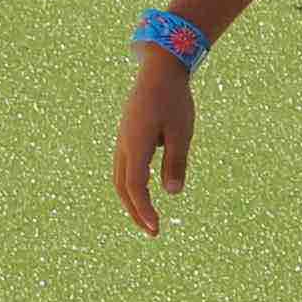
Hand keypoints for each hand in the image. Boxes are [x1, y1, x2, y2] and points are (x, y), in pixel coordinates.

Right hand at [114, 53, 194, 235]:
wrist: (160, 70)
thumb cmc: (174, 99)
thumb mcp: (181, 132)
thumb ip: (176, 162)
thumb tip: (173, 193)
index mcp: (135, 145)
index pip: (135, 187)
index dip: (144, 210)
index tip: (156, 228)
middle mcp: (123, 144)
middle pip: (122, 187)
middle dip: (135, 211)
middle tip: (152, 231)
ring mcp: (122, 140)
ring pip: (119, 178)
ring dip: (131, 200)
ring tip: (147, 217)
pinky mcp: (126, 136)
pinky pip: (123, 166)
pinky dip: (130, 185)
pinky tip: (144, 191)